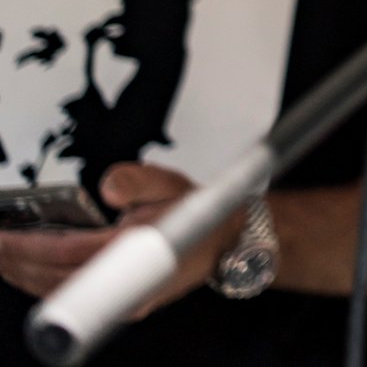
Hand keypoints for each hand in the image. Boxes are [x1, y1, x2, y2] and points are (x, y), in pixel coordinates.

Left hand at [0, 164, 242, 317]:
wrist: (227, 241)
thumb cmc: (200, 214)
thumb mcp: (171, 182)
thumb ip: (137, 178)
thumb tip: (108, 187)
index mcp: (137, 249)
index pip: (67, 254)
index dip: (29, 248)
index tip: (4, 238)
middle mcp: (129, 284)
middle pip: (55, 280)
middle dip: (17, 263)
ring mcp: (125, 300)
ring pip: (60, 294)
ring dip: (25, 277)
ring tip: (5, 257)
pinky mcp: (122, 306)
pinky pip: (73, 300)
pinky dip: (43, 286)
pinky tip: (32, 272)